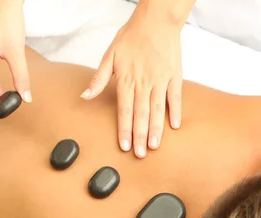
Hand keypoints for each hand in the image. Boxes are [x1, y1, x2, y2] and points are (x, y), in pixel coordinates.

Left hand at [81, 8, 182, 157]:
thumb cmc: (131, 37)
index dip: (124, 129)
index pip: (124, 110)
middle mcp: (144, 83)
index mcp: (127, 79)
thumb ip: (98, 78)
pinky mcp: (174, 76)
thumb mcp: (109, 55)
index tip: (124, 146)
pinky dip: (175, 111)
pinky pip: (175, 97)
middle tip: (140, 154)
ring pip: (158, 110)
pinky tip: (174, 126)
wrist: (157, 20)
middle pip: (141, 114)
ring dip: (156, 129)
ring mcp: (161, 80)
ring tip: (154, 145)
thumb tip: (85, 96)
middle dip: (139, 136)